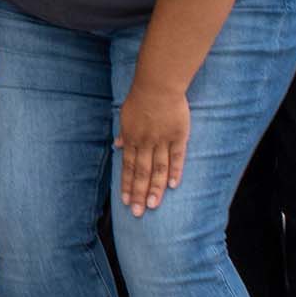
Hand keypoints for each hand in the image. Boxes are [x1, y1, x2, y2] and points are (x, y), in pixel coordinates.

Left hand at [114, 78, 189, 216]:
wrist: (159, 83)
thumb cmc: (141, 98)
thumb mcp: (125, 115)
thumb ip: (123, 133)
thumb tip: (117, 146)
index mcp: (132, 138)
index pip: (128, 167)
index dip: (127, 185)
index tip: (126, 202)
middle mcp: (146, 142)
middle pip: (141, 172)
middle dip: (139, 193)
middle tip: (138, 213)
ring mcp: (162, 140)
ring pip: (158, 169)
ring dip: (155, 188)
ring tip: (153, 205)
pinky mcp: (178, 135)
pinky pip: (176, 157)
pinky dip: (175, 171)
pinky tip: (173, 185)